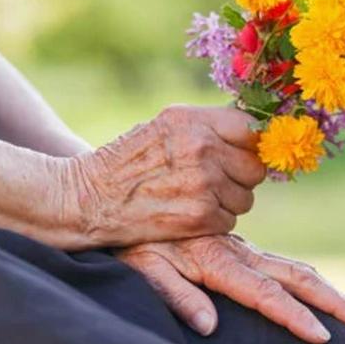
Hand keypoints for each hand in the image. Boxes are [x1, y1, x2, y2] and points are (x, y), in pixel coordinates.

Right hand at [64, 106, 266, 246]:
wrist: (89, 198)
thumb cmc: (127, 162)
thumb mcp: (164, 126)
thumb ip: (208, 127)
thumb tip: (255, 132)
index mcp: (192, 120)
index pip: (249, 128)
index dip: (249, 144)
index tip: (241, 154)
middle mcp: (201, 146)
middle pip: (254, 167)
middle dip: (240, 177)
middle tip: (214, 181)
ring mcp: (203, 182)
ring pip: (246, 198)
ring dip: (227, 203)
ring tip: (194, 197)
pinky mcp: (200, 216)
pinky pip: (230, 222)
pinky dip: (213, 223)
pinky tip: (187, 215)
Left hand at [116, 234, 344, 343]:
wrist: (124, 195)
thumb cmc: (130, 236)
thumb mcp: (145, 266)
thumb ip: (176, 294)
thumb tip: (210, 326)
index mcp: (215, 259)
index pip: (263, 292)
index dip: (294, 316)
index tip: (323, 336)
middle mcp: (234, 250)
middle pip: (292, 276)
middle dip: (329, 300)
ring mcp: (237, 246)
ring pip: (290, 266)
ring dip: (324, 288)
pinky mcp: (234, 244)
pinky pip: (276, 260)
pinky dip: (304, 275)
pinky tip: (316, 288)